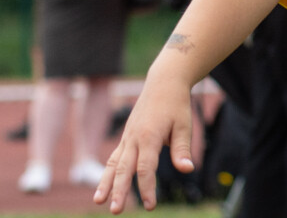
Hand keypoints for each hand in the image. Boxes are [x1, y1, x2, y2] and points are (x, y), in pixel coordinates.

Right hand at [94, 77, 193, 212]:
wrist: (164, 82)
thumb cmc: (176, 104)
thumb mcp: (184, 125)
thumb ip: (182, 149)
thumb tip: (188, 169)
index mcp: (149, 136)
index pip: (145, 168)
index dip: (147, 188)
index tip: (150, 206)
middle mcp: (134, 138)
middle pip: (124, 169)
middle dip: (119, 191)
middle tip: (116, 211)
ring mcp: (127, 136)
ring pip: (114, 163)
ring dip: (105, 183)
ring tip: (98, 202)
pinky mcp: (126, 136)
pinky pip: (114, 157)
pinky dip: (108, 172)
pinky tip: (104, 186)